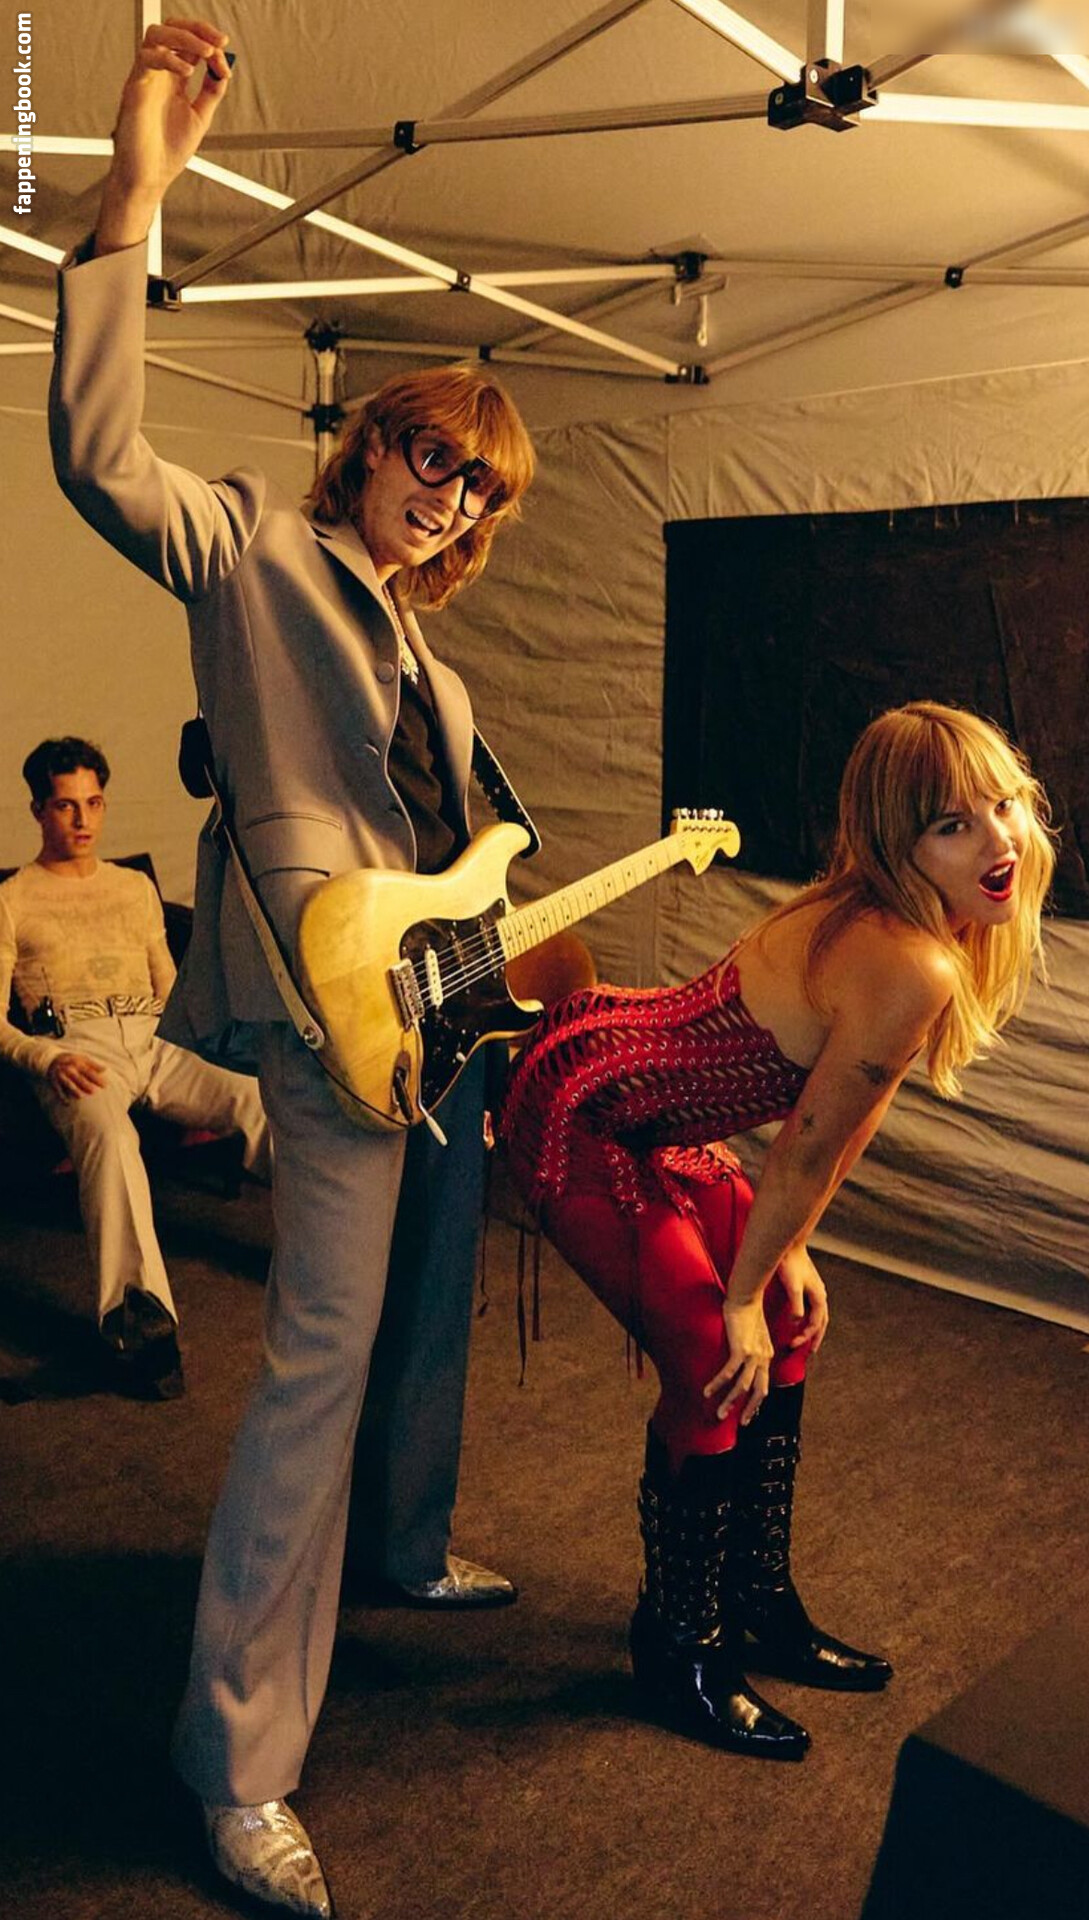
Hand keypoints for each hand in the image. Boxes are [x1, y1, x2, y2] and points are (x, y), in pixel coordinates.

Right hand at [46, 1052, 107, 1100]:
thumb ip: (93, 1065)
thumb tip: (105, 1070)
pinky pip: (58, 1090)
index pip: (89, 1072)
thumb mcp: (82, 1059)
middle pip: (79, 1078)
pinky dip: (62, 1097)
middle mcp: (69, 1070)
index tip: (105, 1085)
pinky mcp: (55, 1082)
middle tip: (93, 1091)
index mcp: (77, 1063)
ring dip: (73, 1090)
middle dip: (85, 1085)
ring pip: (68, 1084)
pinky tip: (67, 1103)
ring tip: (80, 1097)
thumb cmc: (72, 1060)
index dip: (97, 1079)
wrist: (52, 1060)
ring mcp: (61, 1076)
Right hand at [98, 17, 231, 247]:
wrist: (149, 177)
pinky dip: (169, 60)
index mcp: (173, 79)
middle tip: (219, 41)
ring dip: (185, 38)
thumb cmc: (167, 151)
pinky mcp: (134, 89)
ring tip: (207, 52)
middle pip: (171, 29)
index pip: (188, 43)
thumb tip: (223, 69)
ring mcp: (145, 79)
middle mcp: (158, 74)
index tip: (225, 55)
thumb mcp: (200, 117)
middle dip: (197, 29)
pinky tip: (188, 73)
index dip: (208, 42)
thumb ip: (211, 92)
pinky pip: (146, 59)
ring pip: (157, 35)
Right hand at [703, 1297, 773, 1426]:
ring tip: (719, 1414)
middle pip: (758, 1391)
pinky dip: (718, 1384)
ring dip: (730, 1402)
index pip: (763, 1384)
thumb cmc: (746, 1311)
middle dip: (748, 1410)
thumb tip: (742, 1354)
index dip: (756, 1401)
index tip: (748, 1413)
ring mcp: (753, 1355)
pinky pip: (729, 1373)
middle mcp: (763, 1358)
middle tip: (740, 1423)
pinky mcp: (741, 1349)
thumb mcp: (753, 1333)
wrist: (746, 1295)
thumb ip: (750, 1346)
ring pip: (742, 1387)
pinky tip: (707, 1391)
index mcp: (766, 1355)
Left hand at [779, 1245, 829, 1353]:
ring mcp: (816, 1290)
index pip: (815, 1324)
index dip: (805, 1337)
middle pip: (821, 1322)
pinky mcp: (809, 1286)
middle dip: (815, 1338)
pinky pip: (813, 1307)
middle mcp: (820, 1295)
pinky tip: (802, 1320)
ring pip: (819, 1315)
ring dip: (814, 1329)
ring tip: (808, 1340)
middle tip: (810, 1353)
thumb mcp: (792, 1286)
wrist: (789, 1244)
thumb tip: (796, 1322)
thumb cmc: (790, 1263)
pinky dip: (810, 1317)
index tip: (792, 1345)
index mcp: (819, 1297)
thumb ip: (796, 1304)